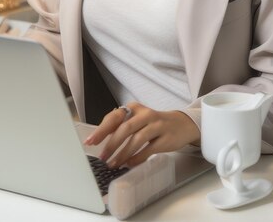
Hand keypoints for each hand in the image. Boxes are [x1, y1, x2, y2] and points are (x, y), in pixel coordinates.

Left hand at [83, 102, 199, 167]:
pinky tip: (129, 164)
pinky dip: (137, 158)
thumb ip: (121, 126)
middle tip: (102, 157)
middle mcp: (145, 114)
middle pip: (125, 128)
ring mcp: (157, 125)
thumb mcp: (137, 119)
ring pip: (136, 139)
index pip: (114, 117)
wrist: (182, 124)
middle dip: (111, 144)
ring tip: (113, 164)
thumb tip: (100, 139)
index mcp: (134, 108)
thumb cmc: (154, 123)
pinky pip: (148, 149)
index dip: (101, 130)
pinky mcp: (165, 138)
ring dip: (123, 154)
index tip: (90, 141)